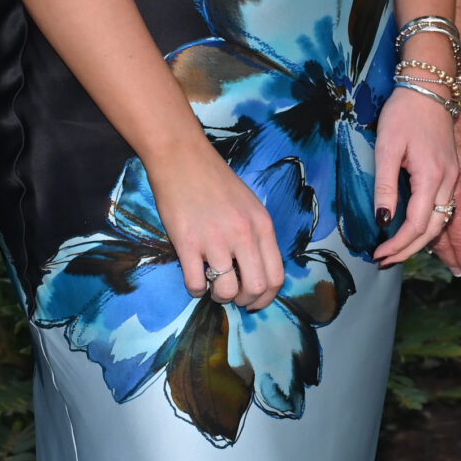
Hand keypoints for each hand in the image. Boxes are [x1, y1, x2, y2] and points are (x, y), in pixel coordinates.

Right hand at [147, 139, 287, 311]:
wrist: (183, 159)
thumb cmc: (218, 182)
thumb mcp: (251, 207)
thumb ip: (258, 237)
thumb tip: (258, 273)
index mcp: (263, 226)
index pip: (276, 277)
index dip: (266, 298)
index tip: (254, 301)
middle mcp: (244, 235)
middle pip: (255, 289)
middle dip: (245, 301)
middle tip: (232, 296)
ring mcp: (215, 240)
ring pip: (226, 291)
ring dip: (218, 296)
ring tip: (212, 286)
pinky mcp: (187, 243)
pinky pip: (195, 284)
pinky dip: (195, 290)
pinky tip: (195, 278)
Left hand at [371, 84, 460, 268]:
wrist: (430, 86)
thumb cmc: (404, 112)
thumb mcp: (386, 147)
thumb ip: (385, 186)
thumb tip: (385, 220)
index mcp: (431, 176)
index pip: (417, 224)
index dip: (398, 245)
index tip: (380, 256)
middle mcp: (450, 179)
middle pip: (438, 227)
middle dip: (417, 251)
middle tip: (394, 265)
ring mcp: (458, 173)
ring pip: (455, 218)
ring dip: (454, 245)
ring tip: (459, 268)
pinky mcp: (460, 167)